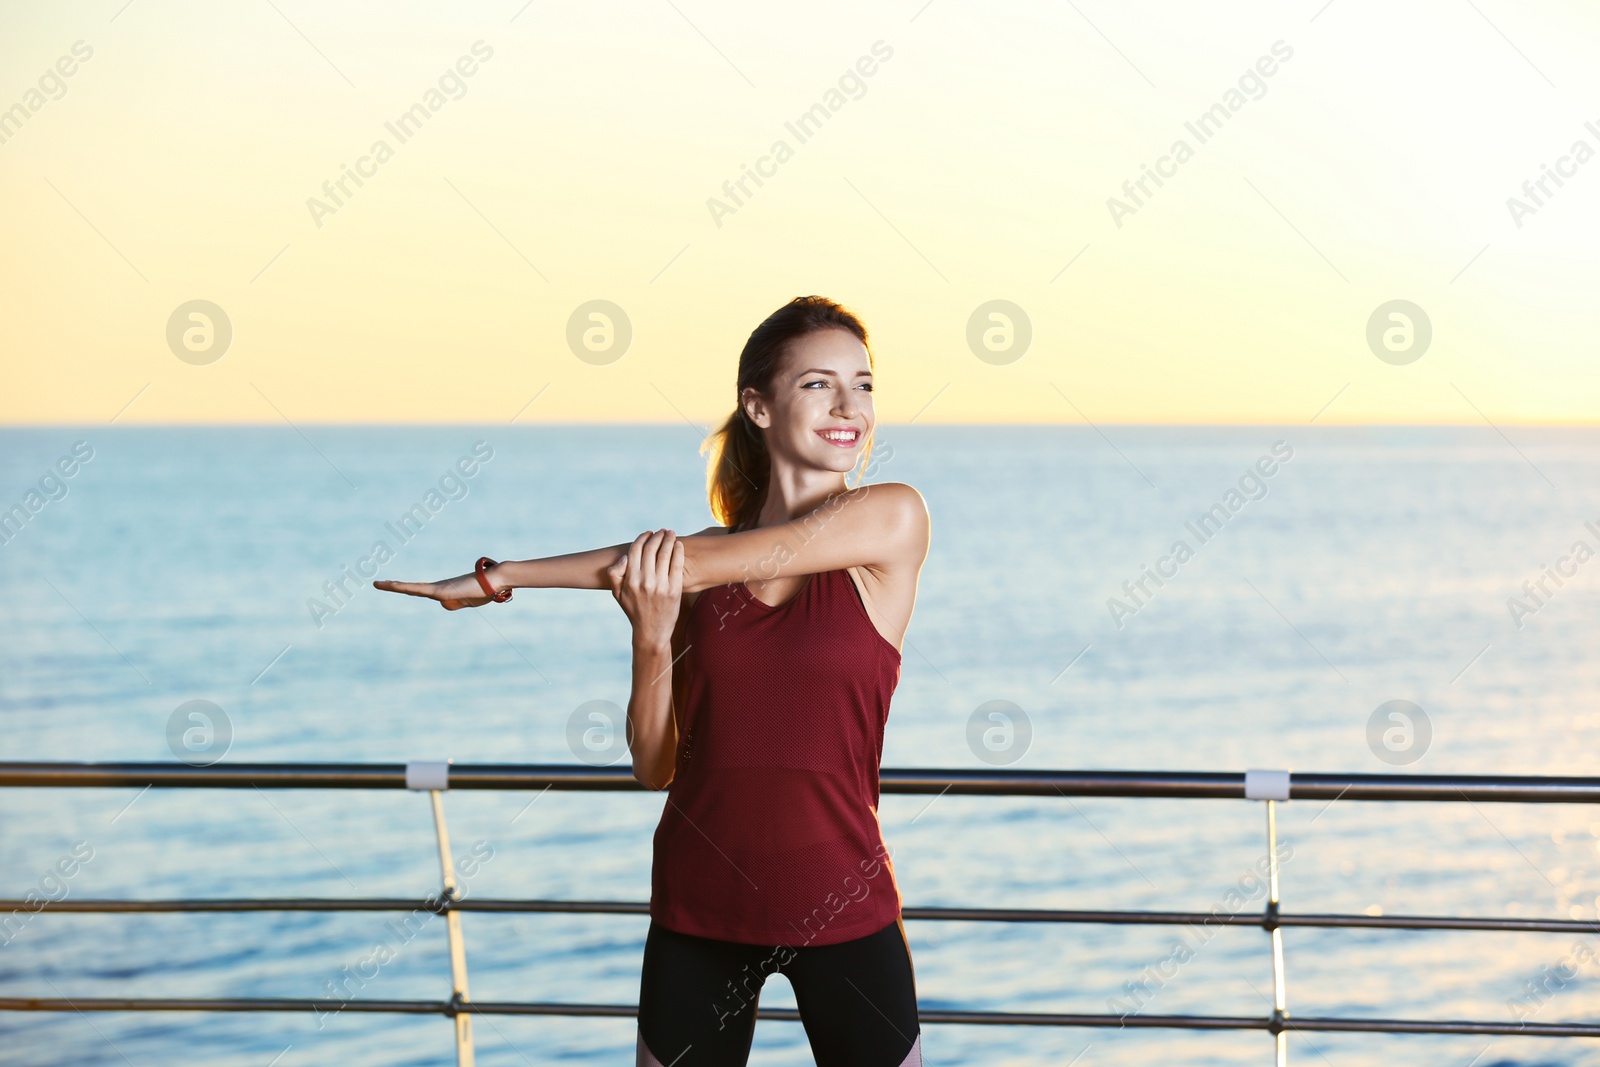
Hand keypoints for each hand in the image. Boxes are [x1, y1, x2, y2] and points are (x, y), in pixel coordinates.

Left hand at [373, 569, 496, 609]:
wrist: (495, 580)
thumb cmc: (484, 590)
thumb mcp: (467, 602)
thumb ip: (454, 602)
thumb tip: (442, 602)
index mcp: (443, 591)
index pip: (418, 591)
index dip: (405, 588)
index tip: (393, 585)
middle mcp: (437, 588)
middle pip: (410, 588)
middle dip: (394, 586)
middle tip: (377, 583)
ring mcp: (438, 589)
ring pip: (410, 588)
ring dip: (393, 586)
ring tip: (377, 584)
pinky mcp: (440, 592)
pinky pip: (418, 590)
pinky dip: (403, 588)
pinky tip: (392, 586)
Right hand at [607, 529, 683, 647]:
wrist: (651, 632)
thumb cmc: (634, 611)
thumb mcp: (617, 595)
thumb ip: (615, 575)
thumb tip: (624, 557)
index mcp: (630, 581)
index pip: (635, 551)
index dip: (642, 538)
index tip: (648, 533)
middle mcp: (645, 582)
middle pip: (651, 549)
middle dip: (657, 536)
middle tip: (662, 531)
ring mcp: (660, 586)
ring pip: (665, 554)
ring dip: (668, 540)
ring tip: (671, 534)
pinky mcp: (674, 590)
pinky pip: (677, 565)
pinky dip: (678, 552)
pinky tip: (679, 545)